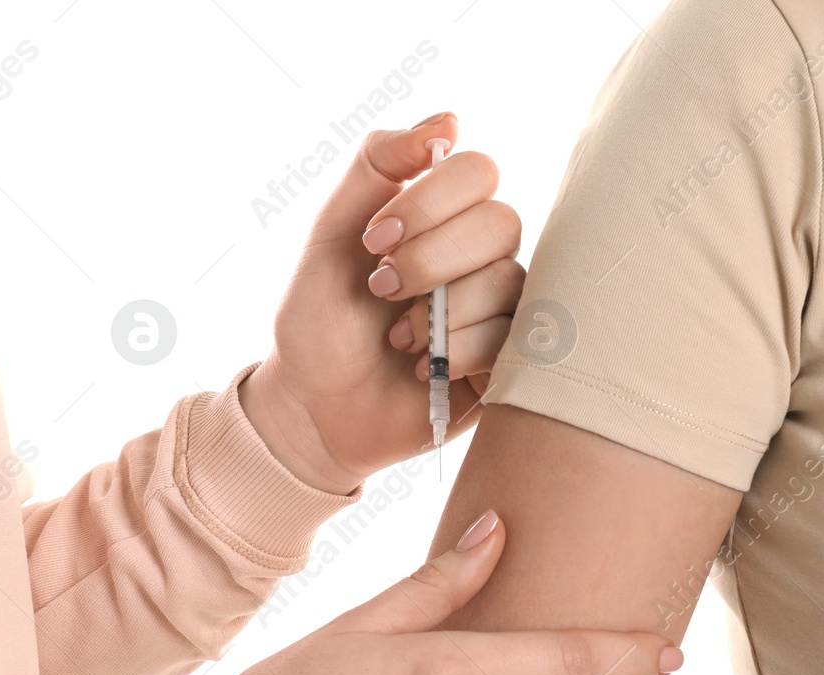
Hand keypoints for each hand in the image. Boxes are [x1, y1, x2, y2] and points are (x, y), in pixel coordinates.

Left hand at [240, 113, 524, 494]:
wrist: (312, 406)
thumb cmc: (320, 319)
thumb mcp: (331, 231)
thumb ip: (378, 163)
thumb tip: (451, 119)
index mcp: (444, 217)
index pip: (478, 171)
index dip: (430, 200)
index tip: (375, 237)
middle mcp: (481, 256)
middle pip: (501, 222)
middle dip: (430, 258)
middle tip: (381, 288)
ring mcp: (499, 309)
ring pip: (507, 281)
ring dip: (439, 312)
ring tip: (398, 338)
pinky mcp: (507, 364)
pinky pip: (511, 339)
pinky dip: (457, 351)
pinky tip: (423, 367)